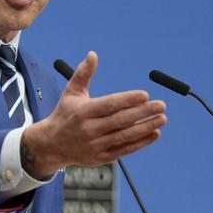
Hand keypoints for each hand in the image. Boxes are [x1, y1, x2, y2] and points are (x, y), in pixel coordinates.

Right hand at [21, 51, 166, 177]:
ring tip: (162, 119)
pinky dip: (141, 142)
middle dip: (143, 112)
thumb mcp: (71, 92)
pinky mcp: (101, 157)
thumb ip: (83, 73)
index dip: (128, 100)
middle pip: (121, 120)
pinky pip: (125, 150)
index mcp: (83, 112)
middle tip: (161, 105)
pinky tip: (154, 134)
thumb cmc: (65, 114)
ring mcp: (96, 145)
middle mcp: (89, 129)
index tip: (145, 95)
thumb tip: (93, 54)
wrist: (51, 144)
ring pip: (125, 136)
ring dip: (146, 127)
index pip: (110, 104)